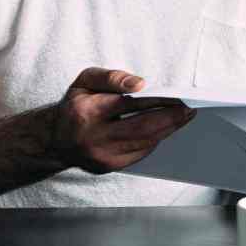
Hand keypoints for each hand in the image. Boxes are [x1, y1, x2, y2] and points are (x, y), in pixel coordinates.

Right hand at [48, 67, 195, 173]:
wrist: (55, 140)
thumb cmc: (75, 106)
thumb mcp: (86, 81)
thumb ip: (111, 78)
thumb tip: (140, 84)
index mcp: (86, 113)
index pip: (129, 105)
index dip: (158, 100)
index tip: (179, 96)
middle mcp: (93, 138)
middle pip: (142, 128)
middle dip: (171, 118)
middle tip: (190, 109)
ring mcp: (102, 156)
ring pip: (145, 142)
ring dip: (168, 129)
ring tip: (184, 116)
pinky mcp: (109, 167)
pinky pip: (140, 152)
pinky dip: (155, 139)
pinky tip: (166, 128)